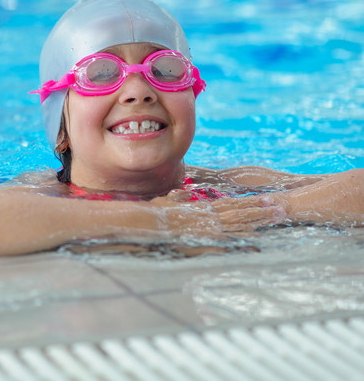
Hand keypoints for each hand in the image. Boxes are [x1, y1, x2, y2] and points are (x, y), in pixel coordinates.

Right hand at [150, 190, 287, 235]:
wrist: (151, 220)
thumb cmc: (156, 212)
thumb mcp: (168, 201)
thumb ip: (178, 197)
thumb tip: (181, 193)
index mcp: (204, 207)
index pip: (232, 203)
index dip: (250, 202)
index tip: (266, 199)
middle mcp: (212, 215)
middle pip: (241, 211)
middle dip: (262, 210)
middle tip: (280, 208)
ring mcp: (211, 226)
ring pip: (241, 221)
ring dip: (260, 219)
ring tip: (278, 217)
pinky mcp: (207, 238)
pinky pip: (230, 239)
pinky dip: (244, 239)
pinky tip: (258, 239)